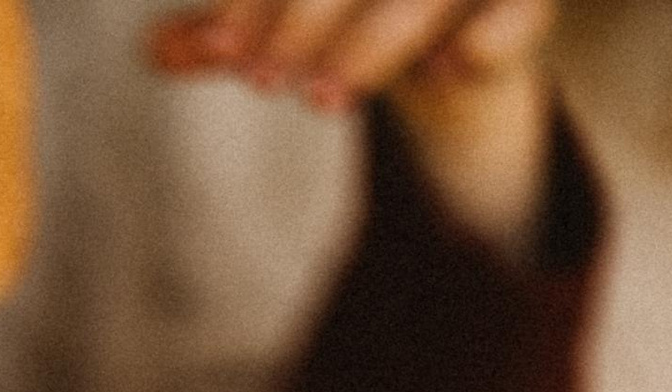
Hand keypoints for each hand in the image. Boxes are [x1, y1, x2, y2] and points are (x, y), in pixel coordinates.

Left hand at [143, 0, 552, 243]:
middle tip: (263, 83)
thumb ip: (230, 34)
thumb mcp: (291, 23)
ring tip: (321, 99)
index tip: (222, 51)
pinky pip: (518, 13)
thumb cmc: (356, 14)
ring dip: (373, 42)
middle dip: (304, 19)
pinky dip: (488, 39)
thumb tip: (153, 54)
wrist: (457, 37)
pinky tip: (444, 74)